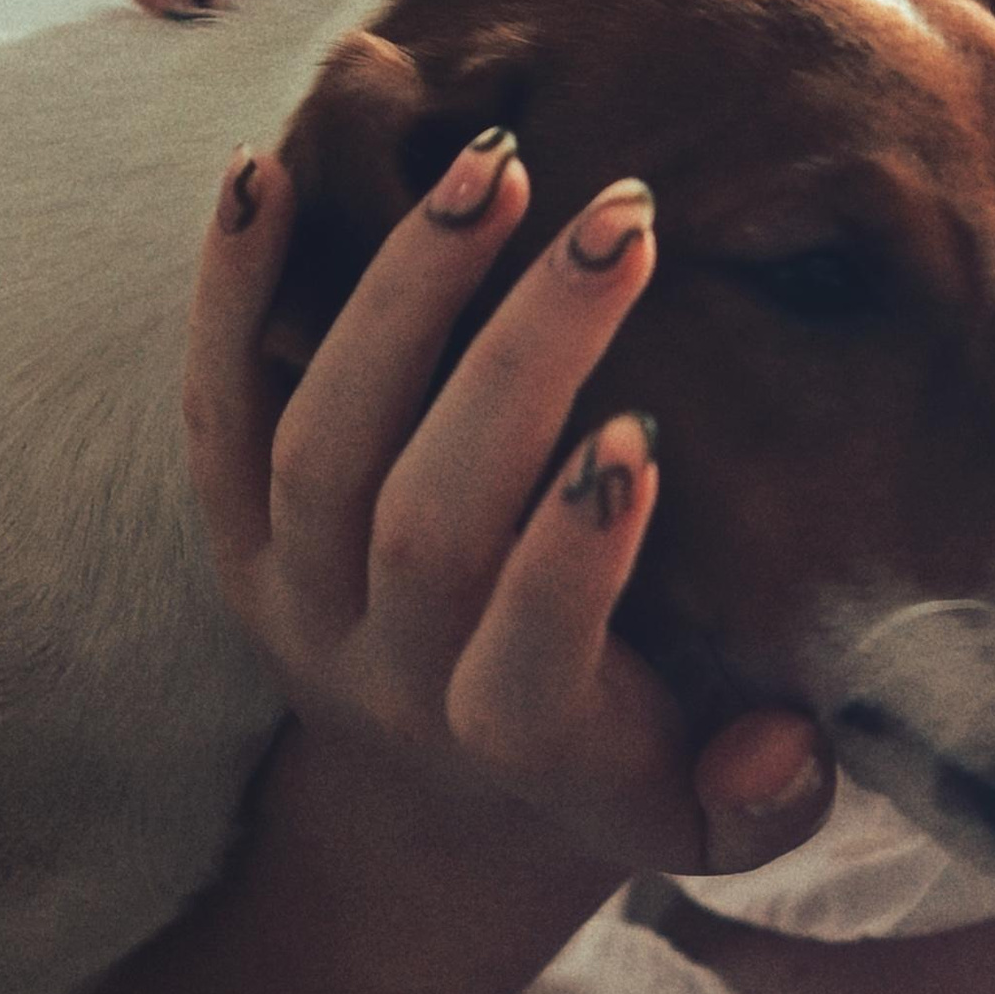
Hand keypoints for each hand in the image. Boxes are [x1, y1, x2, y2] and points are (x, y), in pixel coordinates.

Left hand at [190, 121, 832, 881]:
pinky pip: (213, 405)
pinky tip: (269, 169)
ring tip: (497, 166)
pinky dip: (231, 290)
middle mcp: (383, 670)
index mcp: (512, 743)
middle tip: (623, 222)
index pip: (525, 656)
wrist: (441, 810)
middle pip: (426, 515)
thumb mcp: (713, 827)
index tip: (641, 436)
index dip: (571, 558)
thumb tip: (781, 742)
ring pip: (321, 441)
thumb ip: (769, 804)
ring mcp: (294, 593)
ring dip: (407, 293)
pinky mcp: (235, 532)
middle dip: (521, 359)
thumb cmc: (615, 777)